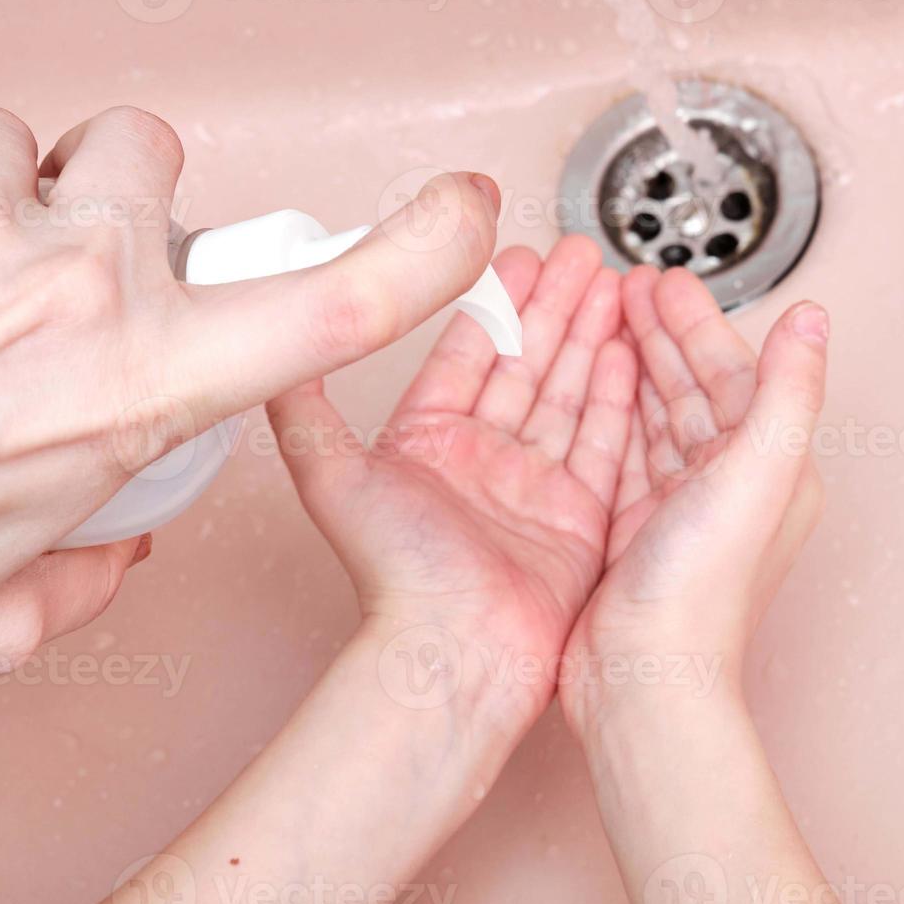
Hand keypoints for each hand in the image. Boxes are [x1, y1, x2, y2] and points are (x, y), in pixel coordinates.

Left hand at [0, 104, 498, 682]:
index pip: (337, 300)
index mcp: (144, 386)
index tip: (464, 212)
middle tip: (83, 268)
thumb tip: (111, 539)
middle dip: (127, 199)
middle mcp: (78, 278)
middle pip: (155, 154)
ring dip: (10, 196)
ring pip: (27, 141)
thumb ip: (86, 578)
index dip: (425, 245)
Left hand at [266, 235, 636, 730]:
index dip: (498, 300)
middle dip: (555, 304)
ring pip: (568, 391)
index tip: (518, 254)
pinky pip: (604, 441)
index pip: (471, 352)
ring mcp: (535, 487)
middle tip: (578, 253)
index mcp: (430, 444)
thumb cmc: (398, 577)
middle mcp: (484, 461)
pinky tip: (628, 348)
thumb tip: (275, 357)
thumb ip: (307, 411)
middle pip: (527, 362)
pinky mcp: (581, 518)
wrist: (456, 650)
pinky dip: (617, 394)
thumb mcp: (333, 478)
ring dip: (590, 335)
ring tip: (610, 284)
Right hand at [559, 265, 829, 735]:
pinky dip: (604, 412)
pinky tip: (584, 388)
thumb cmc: (702, 595)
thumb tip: (815, 320)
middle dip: (658, 332)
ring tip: (599, 320)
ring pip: (652, 414)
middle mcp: (727, 485)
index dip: (695, 321)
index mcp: (768, 467)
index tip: (664, 279)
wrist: (644, 675)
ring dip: (628, 363)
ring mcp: (677, 508)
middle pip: (689, 386)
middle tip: (624, 286)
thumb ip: (788, 390)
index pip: (731, 371)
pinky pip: (619, 450)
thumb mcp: (759, 473)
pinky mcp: (631, 529)